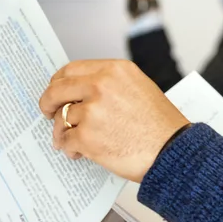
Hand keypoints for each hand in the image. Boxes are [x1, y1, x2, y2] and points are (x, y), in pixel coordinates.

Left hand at [38, 60, 189, 181]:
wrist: (173, 151)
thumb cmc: (161, 125)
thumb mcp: (139, 89)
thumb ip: (110, 85)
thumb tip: (81, 93)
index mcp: (115, 70)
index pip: (72, 69)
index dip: (59, 82)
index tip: (56, 91)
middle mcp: (101, 85)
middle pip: (57, 90)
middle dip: (49, 103)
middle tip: (49, 113)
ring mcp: (92, 111)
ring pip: (61, 118)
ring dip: (62, 131)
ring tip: (72, 141)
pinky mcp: (87, 136)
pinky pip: (65, 140)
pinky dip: (70, 148)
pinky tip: (79, 152)